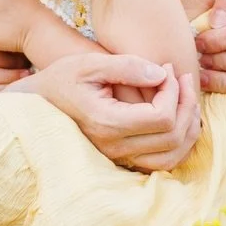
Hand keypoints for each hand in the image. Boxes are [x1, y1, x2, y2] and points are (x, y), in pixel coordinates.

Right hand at [19, 54, 200, 171]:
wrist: (37, 104)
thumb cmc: (62, 79)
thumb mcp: (89, 63)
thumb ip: (127, 66)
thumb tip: (162, 75)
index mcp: (107, 122)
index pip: (161, 117)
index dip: (174, 91)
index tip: (166, 69)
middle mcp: (114, 147)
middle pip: (172, 137)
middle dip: (186, 105)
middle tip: (182, 79)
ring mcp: (118, 157)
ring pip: (172, 157)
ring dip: (188, 128)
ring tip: (185, 99)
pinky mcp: (122, 159)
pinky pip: (162, 162)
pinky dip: (178, 142)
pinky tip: (176, 116)